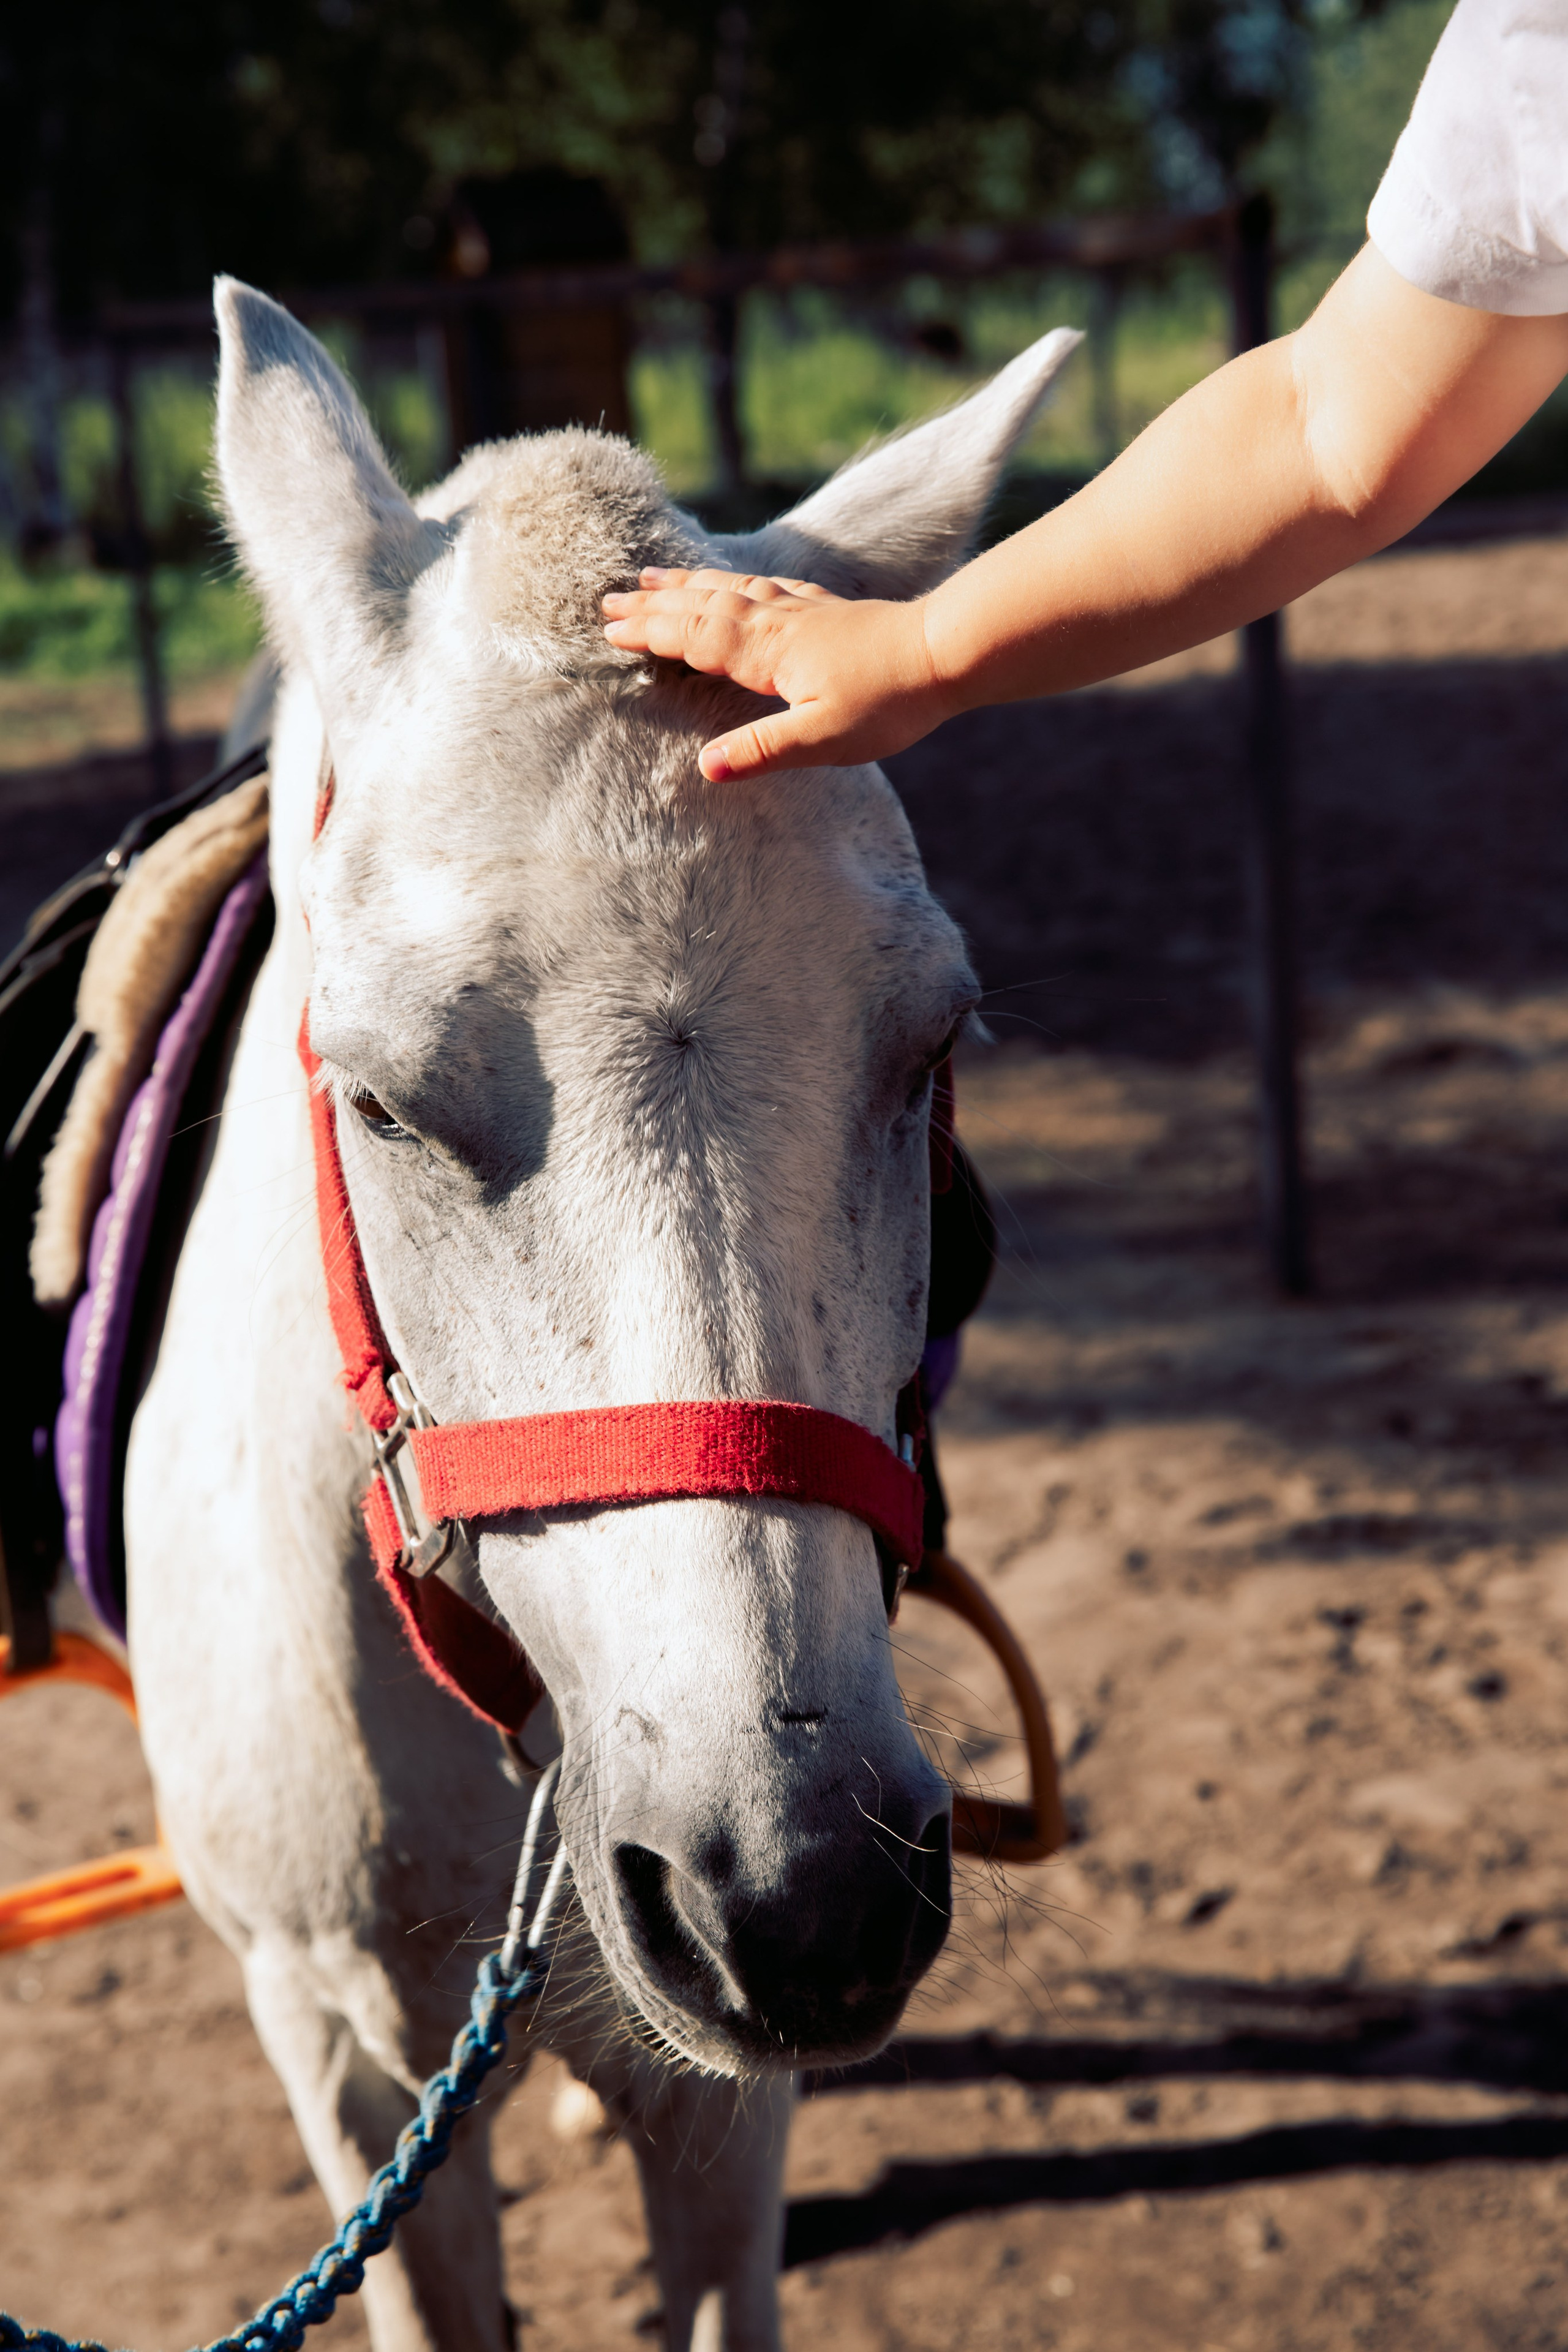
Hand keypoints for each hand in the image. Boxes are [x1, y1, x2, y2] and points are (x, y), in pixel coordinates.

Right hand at [602, 568, 953, 778]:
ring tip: (653, 578)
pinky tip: (735, 582)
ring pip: (730, 590)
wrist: (945, 653)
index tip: (611, 629)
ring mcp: (802, 610)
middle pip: (702, 607)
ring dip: (687, 584)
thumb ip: (763, 751)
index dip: (651, 633)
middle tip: (609, 599)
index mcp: (768, 653)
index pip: (694, 638)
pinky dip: (736, 582)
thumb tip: (707, 770)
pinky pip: (766, 588)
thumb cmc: (889, 701)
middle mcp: (777, 623)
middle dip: (654, 604)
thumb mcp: (824, 739)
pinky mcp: (825, 609)